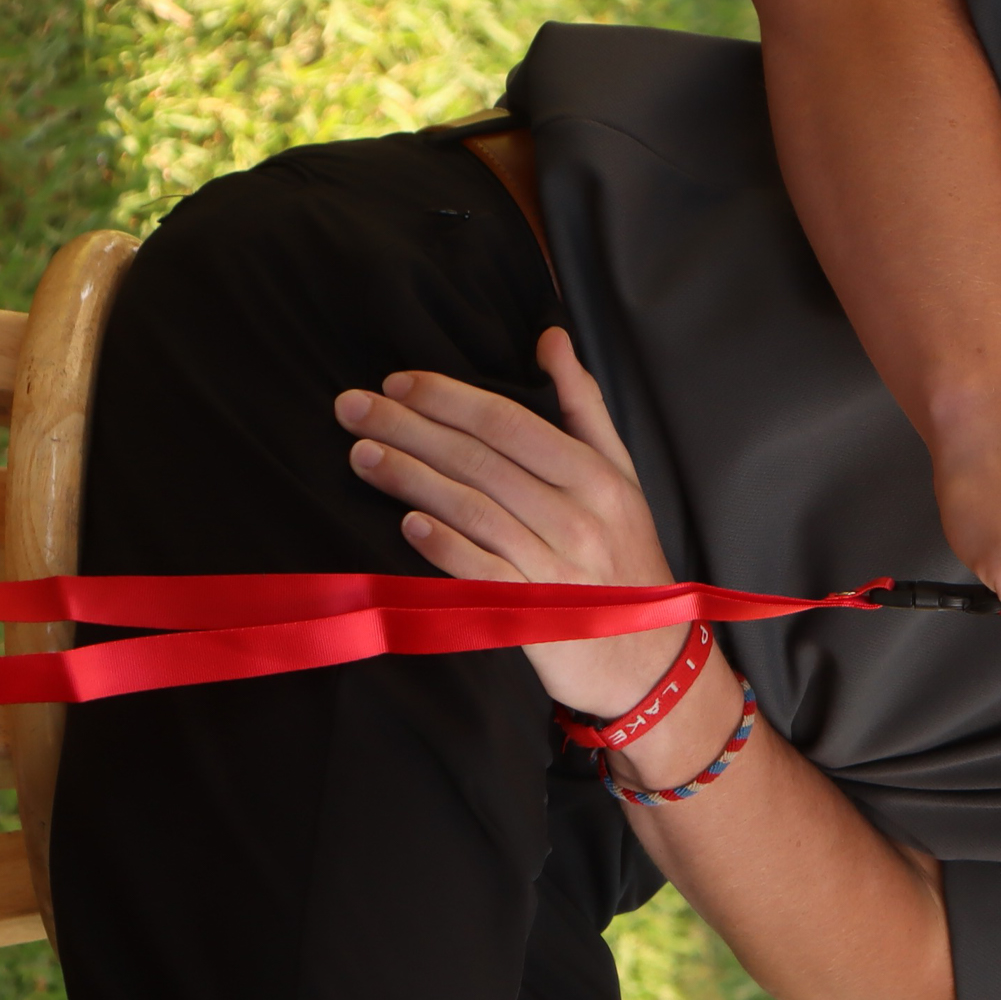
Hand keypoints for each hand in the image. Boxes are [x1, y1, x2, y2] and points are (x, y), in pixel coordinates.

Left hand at [336, 326, 694, 718]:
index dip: (448, 398)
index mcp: (597, 477)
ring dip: (411, 478)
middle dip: (409, 427)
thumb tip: (550, 339)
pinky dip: (445, 547)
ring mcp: (557, 567)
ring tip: (361, 455)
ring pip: (473, 509)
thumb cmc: (625, 558)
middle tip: (352, 407)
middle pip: (480, 460)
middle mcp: (578, 517)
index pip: (509, 422)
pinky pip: (482, 573)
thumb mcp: (621, 477)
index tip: (397, 382)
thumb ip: (583, 407)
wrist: (648, 660)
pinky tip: (408, 523)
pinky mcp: (535, 615)